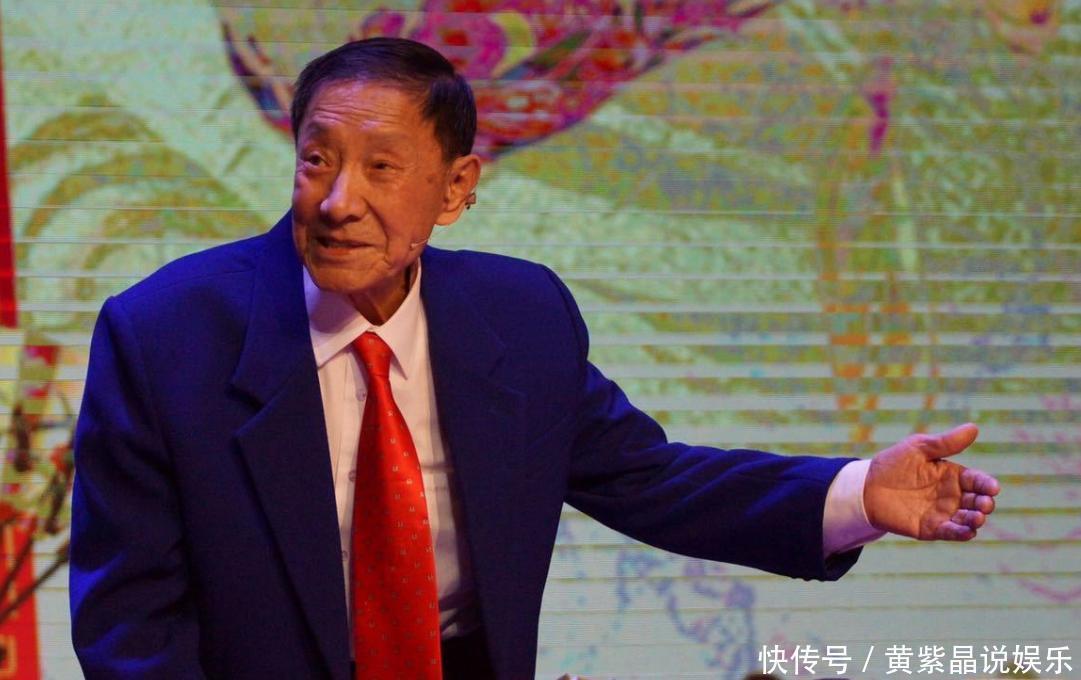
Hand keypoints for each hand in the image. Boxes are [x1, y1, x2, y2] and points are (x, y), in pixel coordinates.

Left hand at [864, 423, 999, 540]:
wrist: (867, 486)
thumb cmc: (894, 463)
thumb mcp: (919, 448)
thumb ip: (946, 442)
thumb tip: (974, 428)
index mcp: (953, 475)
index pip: (977, 480)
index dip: (987, 484)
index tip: (993, 487)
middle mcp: (952, 495)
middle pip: (977, 501)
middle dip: (985, 503)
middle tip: (985, 503)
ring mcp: (943, 513)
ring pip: (968, 519)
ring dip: (976, 520)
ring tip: (977, 517)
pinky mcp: (931, 528)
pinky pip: (951, 532)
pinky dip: (961, 533)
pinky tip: (967, 532)